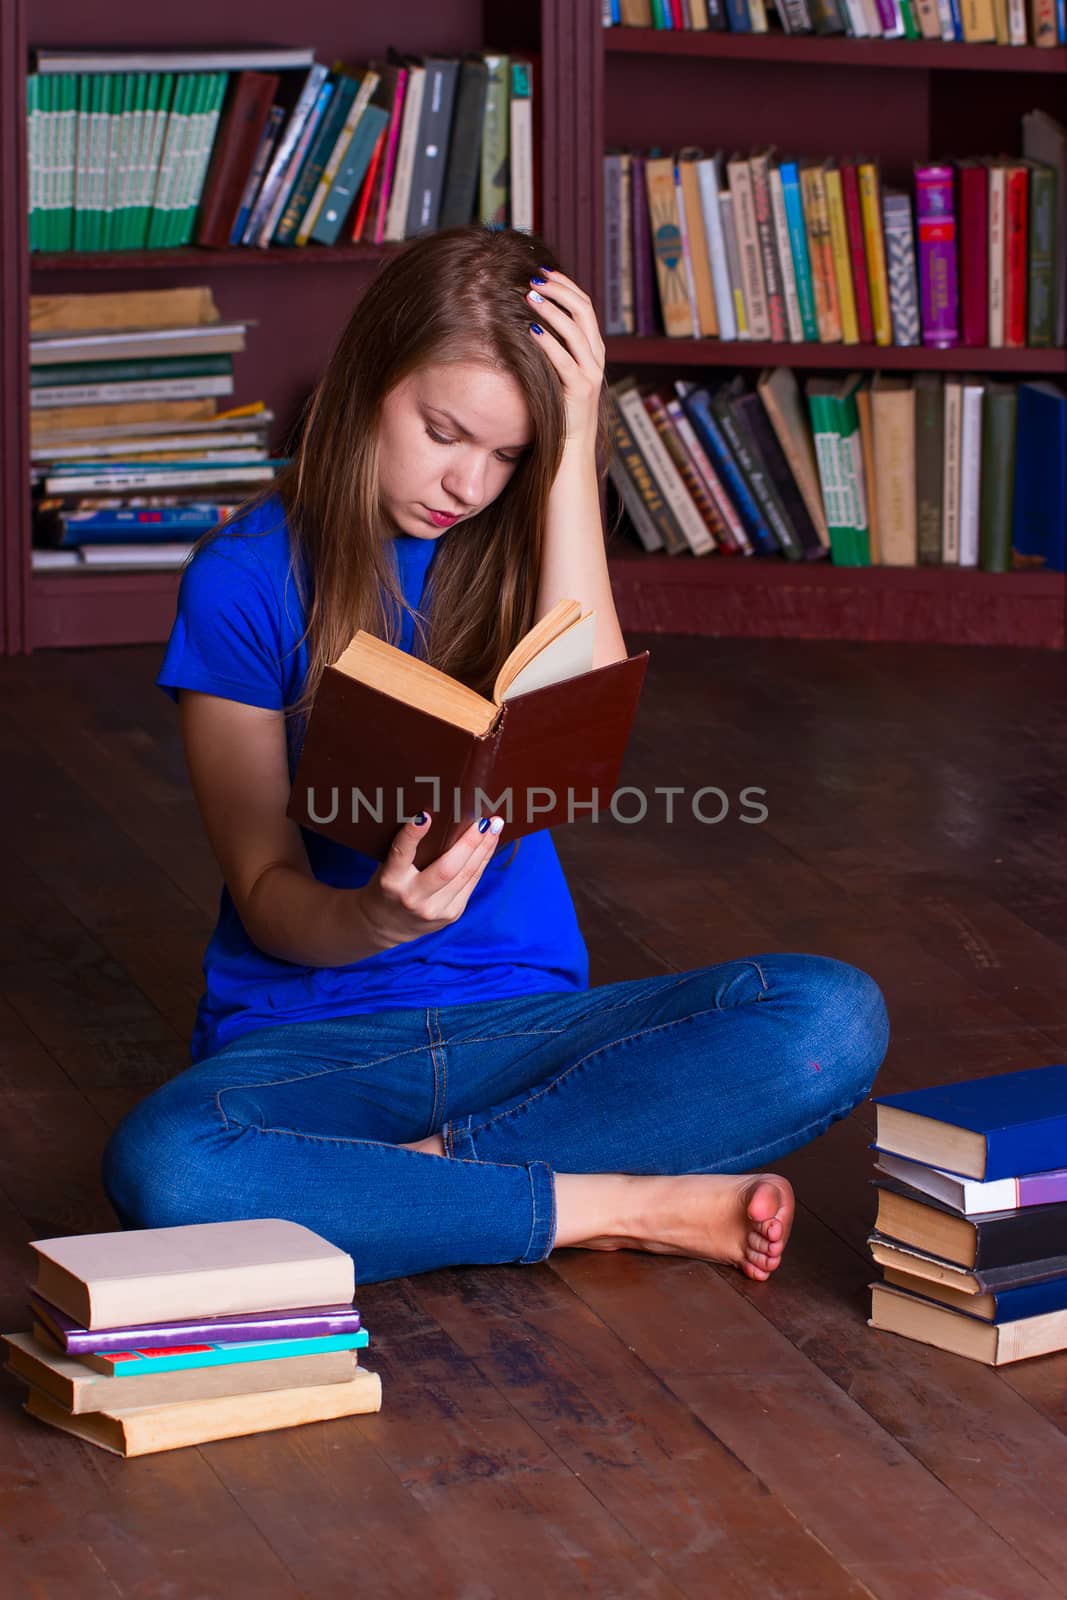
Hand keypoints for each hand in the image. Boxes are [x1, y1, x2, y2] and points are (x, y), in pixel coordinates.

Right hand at [356, 813, 503, 951]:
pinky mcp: (451, 915)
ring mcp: (434, 910)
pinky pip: (471, 883)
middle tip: (484, 821)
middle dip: (469, 843)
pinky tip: (489, 846)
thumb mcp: (387, 867)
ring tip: (495, 827)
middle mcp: (412, 898)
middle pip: (446, 869)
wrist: (386, 925)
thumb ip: (406, 850)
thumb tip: (437, 817)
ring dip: (483, 849)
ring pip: (466, 875)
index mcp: (390, 882)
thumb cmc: (388, 886)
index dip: (412, 835)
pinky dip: (482, 862)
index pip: (401, 854)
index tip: (425, 815)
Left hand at [526, 267, 605, 449]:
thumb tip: (531, 317)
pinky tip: (530, 330)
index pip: (584, 305)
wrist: (571, 444)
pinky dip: (547, 343)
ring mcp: (590, 373)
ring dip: (550, 310)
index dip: (565, 285)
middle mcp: (596, 356)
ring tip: (529, 297)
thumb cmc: (560, 405)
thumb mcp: (560, 369)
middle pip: (583, 310)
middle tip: (533, 279)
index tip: (544, 272)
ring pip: (575, 331)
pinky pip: (563, 360)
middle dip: (558, 290)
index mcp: (594, 348)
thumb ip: (555, 346)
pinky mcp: (579, 389)